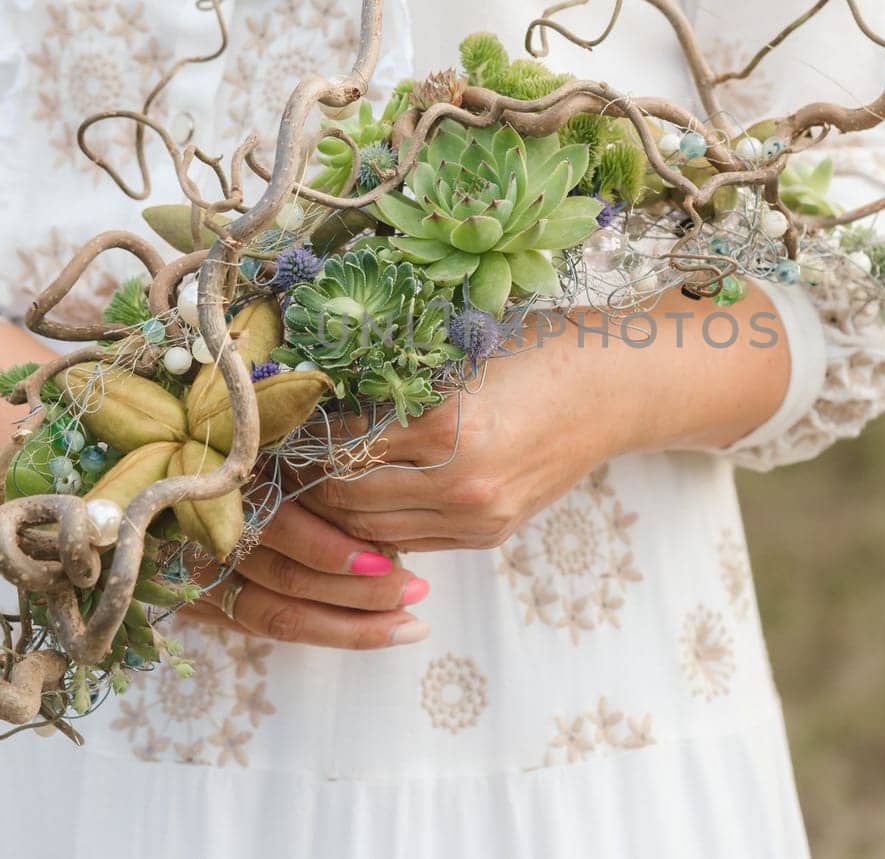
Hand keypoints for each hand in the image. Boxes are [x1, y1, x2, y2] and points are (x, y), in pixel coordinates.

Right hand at [181, 459, 431, 648]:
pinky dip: (325, 632)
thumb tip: (371, 473)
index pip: (279, 530)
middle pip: (289, 579)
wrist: (137, 489)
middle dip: (360, 591)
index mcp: (218, 483)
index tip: (393, 555)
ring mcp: (196, 576)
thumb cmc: (217, 445)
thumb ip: (303, 454)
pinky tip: (378, 633)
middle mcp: (202, 533)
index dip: (335, 551)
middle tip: (418, 591)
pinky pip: (264, 626)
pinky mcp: (195, 602)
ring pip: (280, 614)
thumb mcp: (260, 434)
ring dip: (352, 624)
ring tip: (411, 621)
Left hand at [299, 285, 790, 550]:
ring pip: (371, 530)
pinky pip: (409, 539)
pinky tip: (356, 495)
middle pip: (345, 499)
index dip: (294, 437)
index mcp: (446, 426)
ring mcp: (477, 518)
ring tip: (302, 476)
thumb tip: (308, 391)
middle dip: (300, 481)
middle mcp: (460, 484)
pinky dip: (374, 522)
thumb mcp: (457, 349)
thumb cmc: (536, 347)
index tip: (266, 421)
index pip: (337, 447)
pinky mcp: (490, 534)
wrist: (618, 386)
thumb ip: (390, 379)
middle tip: (268, 456)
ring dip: (333, 509)